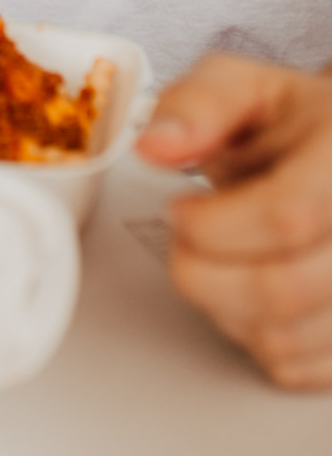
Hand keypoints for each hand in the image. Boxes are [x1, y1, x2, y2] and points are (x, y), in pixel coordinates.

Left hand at [137, 55, 331, 386]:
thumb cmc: (296, 127)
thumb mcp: (243, 87)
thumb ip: (196, 105)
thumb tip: (157, 145)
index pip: (289, 216)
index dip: (215, 224)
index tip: (182, 211)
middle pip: (286, 288)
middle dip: (204, 271)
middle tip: (189, 240)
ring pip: (288, 337)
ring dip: (226, 308)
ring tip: (222, 262)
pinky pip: (299, 367)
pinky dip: (257, 340)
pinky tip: (255, 295)